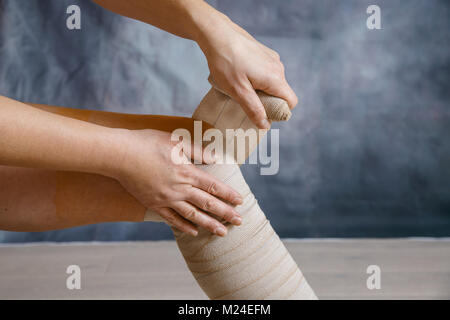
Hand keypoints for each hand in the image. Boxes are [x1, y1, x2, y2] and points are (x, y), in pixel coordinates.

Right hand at [113, 129, 242, 236]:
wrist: (119, 154)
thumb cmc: (148, 143)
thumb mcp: (176, 141)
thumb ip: (198, 151)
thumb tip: (216, 158)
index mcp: (187, 172)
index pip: (214, 186)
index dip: (229, 194)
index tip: (241, 201)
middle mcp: (179, 189)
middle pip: (207, 204)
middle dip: (226, 213)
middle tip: (240, 222)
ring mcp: (166, 199)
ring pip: (193, 216)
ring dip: (209, 224)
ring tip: (222, 232)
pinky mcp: (154, 204)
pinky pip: (172, 219)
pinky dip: (184, 226)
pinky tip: (194, 232)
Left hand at [196, 14, 297, 128]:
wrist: (216, 34)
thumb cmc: (226, 62)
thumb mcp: (238, 91)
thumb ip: (253, 109)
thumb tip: (265, 125)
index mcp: (275, 78)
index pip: (291, 101)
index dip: (280, 112)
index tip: (262, 113)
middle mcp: (278, 67)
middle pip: (281, 93)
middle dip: (267, 101)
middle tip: (245, 102)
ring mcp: (271, 58)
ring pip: (272, 83)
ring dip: (260, 90)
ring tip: (239, 87)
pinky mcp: (263, 53)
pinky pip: (266, 72)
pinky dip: (256, 79)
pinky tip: (239, 75)